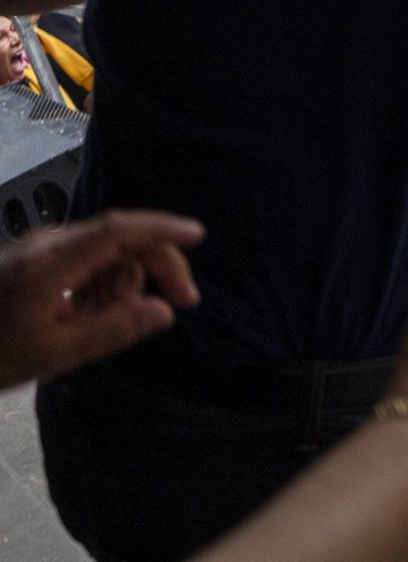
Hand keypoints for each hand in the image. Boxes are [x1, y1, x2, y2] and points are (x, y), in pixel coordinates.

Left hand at [0, 210, 203, 389]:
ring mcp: (39, 249)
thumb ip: (112, 330)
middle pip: (120, 238)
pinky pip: (86, 260)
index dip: (161, 229)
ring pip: (106, 251)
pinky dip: (102, 283)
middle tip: (182, 303)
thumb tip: (164, 311)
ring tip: (108, 321)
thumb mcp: (53, 353)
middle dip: (155, 265)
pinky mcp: (34, 259)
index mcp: (51, 263)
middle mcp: (47, 244)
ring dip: (123, 282)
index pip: (117, 230)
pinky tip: (90, 313)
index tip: (199, 235)